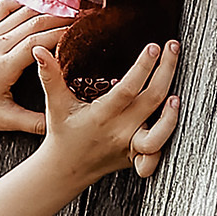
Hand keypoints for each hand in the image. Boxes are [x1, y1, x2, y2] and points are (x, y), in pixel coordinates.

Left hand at [0, 0, 72, 138]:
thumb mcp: (4, 120)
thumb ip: (33, 122)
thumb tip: (59, 126)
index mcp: (3, 66)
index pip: (38, 41)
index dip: (62, 33)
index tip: (82, 31)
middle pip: (34, 21)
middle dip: (61, 16)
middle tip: (83, 15)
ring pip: (21, 12)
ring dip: (45, 7)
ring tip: (68, 7)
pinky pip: (2, 8)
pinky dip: (21, 2)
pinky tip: (36, 3)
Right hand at [33, 38, 182, 183]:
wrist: (67, 169)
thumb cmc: (63, 133)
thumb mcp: (55, 104)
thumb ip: (50, 76)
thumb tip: (39, 49)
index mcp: (101, 116)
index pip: (128, 89)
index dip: (144, 67)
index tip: (153, 46)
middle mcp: (119, 131)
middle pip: (152, 100)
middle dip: (167, 71)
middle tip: (172, 46)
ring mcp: (130, 145)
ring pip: (160, 134)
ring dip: (172, 115)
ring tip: (178, 93)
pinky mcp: (136, 155)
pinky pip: (156, 152)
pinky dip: (167, 138)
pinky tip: (172, 117)